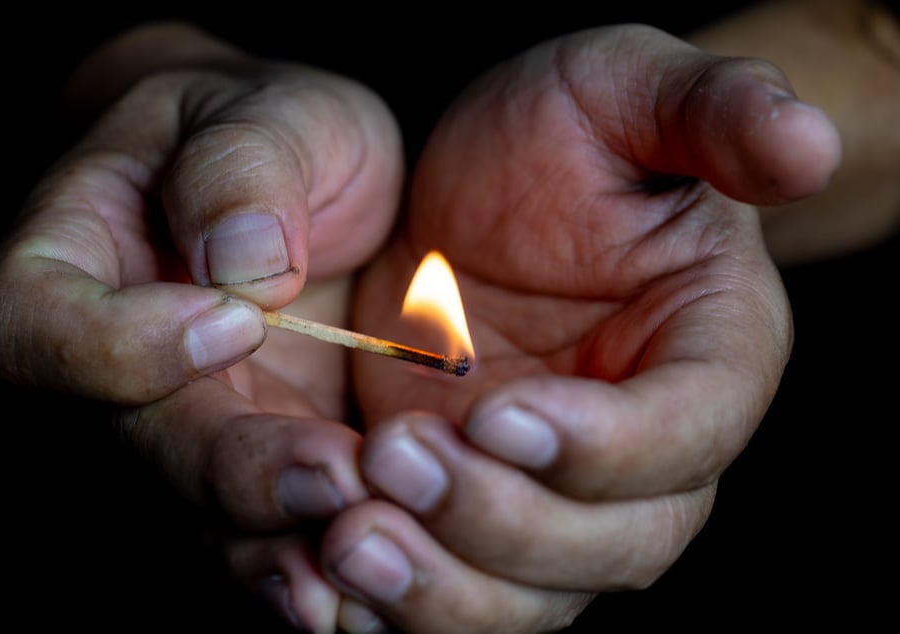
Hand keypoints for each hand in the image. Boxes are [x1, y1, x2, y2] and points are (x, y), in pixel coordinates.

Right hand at [0, 21, 403, 632]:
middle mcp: (113, 367)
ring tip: (368, 545)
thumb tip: (246, 264)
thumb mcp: (267, 113)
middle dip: (237, 471)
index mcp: (70, 262)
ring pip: (206, 513)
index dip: (121, 345)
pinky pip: (270, 528)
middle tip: (336, 475)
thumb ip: (245, 170)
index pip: (35, 325)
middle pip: (138, 446)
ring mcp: (186, 425)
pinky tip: (387, 565)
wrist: (301, 183)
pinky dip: (321, 552)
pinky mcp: (260, 460)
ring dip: (284, 539)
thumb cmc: (265, 129)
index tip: (235, 320)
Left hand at [322, 23, 839, 631]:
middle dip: (504, 521)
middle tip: (397, 457)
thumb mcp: (621, 89)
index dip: (605, 445)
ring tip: (349, 536)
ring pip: (534, 594)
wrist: (475, 190)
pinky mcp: (479, 505)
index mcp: (710, 352)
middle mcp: (647, 446)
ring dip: (443, 587)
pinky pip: (457, 589)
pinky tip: (326, 562)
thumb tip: (809, 140)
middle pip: (616, 544)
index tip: (498, 413)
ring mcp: (558, 490)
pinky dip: (399, 602)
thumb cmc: (562, 132)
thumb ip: (712, 109)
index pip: (689, 433)